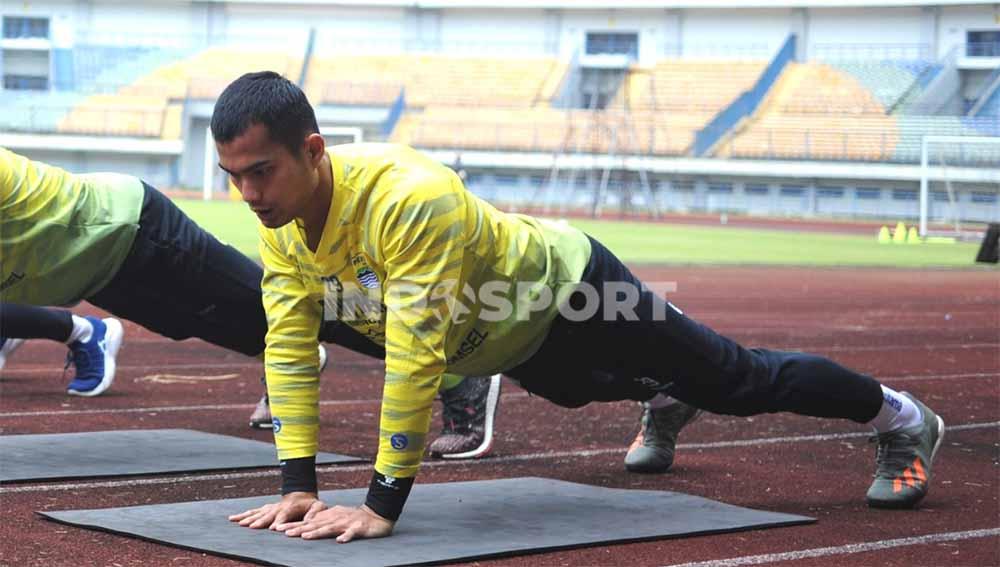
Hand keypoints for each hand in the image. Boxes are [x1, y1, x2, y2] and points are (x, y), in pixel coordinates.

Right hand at [228, 491, 326, 530]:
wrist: (301, 493)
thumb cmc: (310, 503)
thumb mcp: (317, 506)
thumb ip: (315, 513)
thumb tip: (310, 520)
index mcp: (291, 507)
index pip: (284, 515)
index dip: (279, 521)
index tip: (273, 528)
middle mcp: (278, 507)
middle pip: (268, 514)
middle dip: (260, 521)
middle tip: (252, 527)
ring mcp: (271, 507)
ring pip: (258, 512)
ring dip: (248, 518)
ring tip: (238, 523)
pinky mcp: (266, 508)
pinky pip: (253, 511)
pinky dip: (243, 515)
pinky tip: (234, 519)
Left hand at [278, 504, 393, 542]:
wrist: (377, 515)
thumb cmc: (355, 518)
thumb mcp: (336, 517)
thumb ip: (322, 520)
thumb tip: (306, 525)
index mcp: (329, 517)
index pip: (308, 522)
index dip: (293, 525)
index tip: (278, 529)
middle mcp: (335, 519)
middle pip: (315, 524)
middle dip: (299, 529)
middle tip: (284, 533)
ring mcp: (347, 523)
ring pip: (330, 528)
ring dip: (317, 532)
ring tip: (305, 536)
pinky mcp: (359, 528)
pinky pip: (352, 533)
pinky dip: (346, 536)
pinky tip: (340, 541)